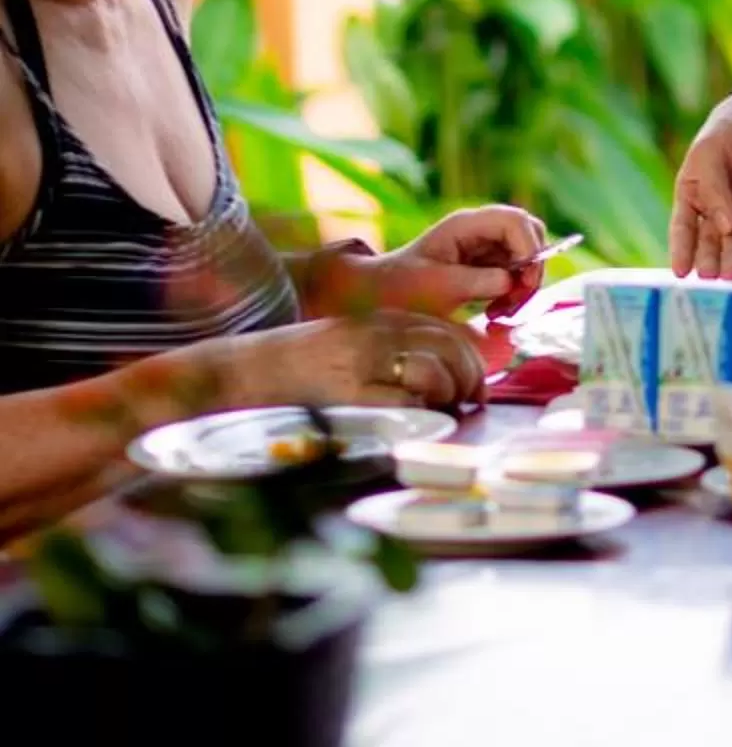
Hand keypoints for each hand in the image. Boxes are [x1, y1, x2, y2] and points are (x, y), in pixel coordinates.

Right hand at [227, 306, 488, 412]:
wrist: (243, 373)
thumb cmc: (296, 369)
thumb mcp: (350, 346)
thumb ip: (390, 353)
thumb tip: (439, 381)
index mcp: (379, 320)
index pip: (446, 330)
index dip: (471, 359)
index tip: (475, 386)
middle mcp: (376, 334)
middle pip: (449, 349)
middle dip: (469, 378)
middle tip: (469, 404)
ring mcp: (362, 362)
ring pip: (432, 372)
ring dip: (448, 397)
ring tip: (444, 415)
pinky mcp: (348, 393)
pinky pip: (402, 402)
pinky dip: (420, 415)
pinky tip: (416, 426)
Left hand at [369, 205, 549, 320]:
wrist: (378, 297)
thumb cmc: (402, 289)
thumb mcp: (438, 289)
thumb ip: (478, 282)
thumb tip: (511, 282)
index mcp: (466, 225)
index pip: (515, 221)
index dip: (528, 248)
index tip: (522, 283)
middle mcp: (478, 229)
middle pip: (527, 232)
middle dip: (531, 266)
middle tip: (516, 299)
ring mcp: (482, 245)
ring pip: (524, 253)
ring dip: (522, 283)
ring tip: (501, 311)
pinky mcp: (483, 263)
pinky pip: (512, 271)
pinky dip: (511, 291)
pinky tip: (494, 310)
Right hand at [669, 90, 731, 278]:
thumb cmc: (729, 126)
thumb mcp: (709, 152)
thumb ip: (711, 187)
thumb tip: (722, 227)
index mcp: (693, 191)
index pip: (683, 226)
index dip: (681, 249)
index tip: (680, 273)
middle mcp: (716, 204)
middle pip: (709, 238)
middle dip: (709, 259)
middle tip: (710, 278)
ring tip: (731, 274)